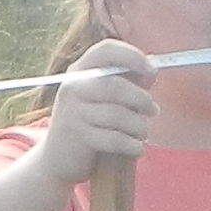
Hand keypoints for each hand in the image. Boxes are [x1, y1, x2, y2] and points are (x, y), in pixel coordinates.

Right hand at [34, 46, 159, 182]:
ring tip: (142, 134)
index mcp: (80, 71)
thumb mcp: (100, 98)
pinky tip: (137, 149)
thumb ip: (124, 81)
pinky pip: (115, 138)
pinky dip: (132, 145)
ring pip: (119, 114)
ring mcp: (72, 112)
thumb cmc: (88, 124)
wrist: (57, 159)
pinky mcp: (77, 136)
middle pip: (115, 85)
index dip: (132, 56)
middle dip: (141, 99)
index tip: (151, 71)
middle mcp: (72, 87)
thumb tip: (151, 68)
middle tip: (153, 111)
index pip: (106, 50)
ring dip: (139, 126)